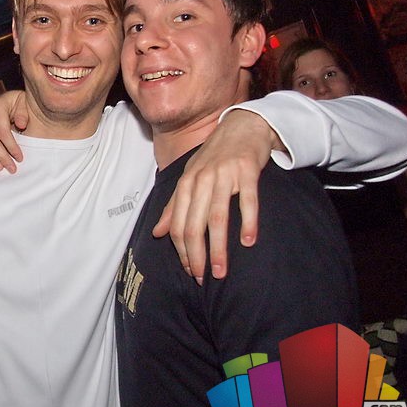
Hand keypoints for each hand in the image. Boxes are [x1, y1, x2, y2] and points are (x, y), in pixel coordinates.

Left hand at [154, 110, 280, 281]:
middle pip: (195, 225)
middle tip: (202, 279)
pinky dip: (248, 222)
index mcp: (186, 184)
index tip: (190, 271)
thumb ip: (174, 206)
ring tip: (221, 272)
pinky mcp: (247, 171)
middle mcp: (201, 180)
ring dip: (219, 248)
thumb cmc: (214, 157)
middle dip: (196, 256)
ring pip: (217, 218)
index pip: (179, 225)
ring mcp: (224, 175)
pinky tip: (248, 242)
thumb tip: (157, 233)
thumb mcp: (190, 178)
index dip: (182, 251)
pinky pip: (247, 201)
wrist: (243, 127)